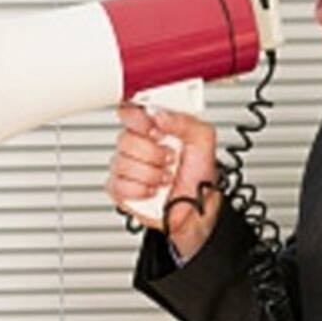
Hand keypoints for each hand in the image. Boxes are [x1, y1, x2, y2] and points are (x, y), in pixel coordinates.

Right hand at [106, 104, 219, 259]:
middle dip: (153, 153)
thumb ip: (185, 121)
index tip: (155, 130)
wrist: (196, 209)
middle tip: (169, 159)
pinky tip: (152, 190)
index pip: (129, 111)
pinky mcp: (119, 188)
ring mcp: (126, 167)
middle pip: (125, 139)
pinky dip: (140, 190)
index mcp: (153, 129)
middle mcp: (137, 146)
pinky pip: (118, 185)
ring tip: (164, 177)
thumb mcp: (203, 140)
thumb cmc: (199, 176)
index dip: (137, 118)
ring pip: (122, 163)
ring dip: (150, 174)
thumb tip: (159, 116)